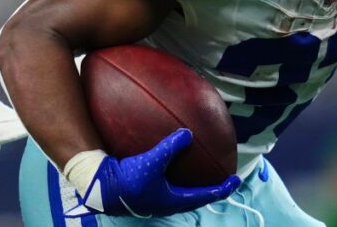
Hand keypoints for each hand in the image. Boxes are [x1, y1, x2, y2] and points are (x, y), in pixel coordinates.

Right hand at [65, 128, 239, 217]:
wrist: (100, 189)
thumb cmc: (127, 180)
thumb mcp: (151, 162)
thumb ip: (170, 147)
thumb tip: (188, 133)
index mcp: (175, 200)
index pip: (206, 196)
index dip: (223, 188)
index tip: (236, 180)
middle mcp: (168, 203)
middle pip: (196, 197)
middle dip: (210, 188)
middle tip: (221, 178)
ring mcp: (157, 200)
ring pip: (181, 193)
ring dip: (192, 184)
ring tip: (197, 171)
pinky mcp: (145, 193)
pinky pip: (166, 184)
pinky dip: (173, 174)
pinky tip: (166, 160)